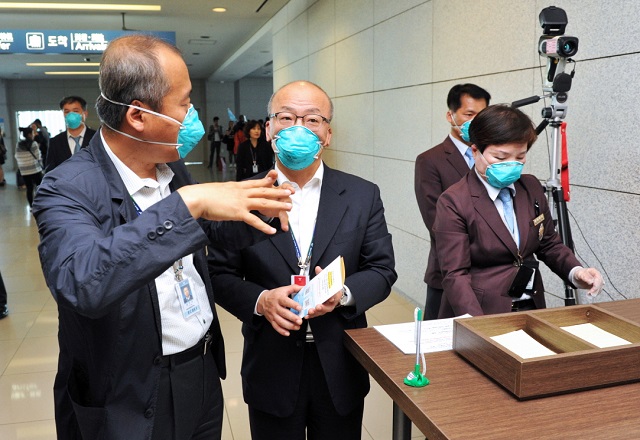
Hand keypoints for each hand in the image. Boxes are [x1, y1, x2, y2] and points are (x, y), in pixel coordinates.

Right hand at [177, 170, 291, 234]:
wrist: (198, 198)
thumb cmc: (205, 195)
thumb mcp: (220, 190)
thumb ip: (229, 193)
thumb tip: (229, 195)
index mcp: (238, 186)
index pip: (256, 182)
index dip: (268, 180)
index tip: (277, 178)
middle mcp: (242, 192)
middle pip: (265, 190)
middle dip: (279, 191)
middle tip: (291, 192)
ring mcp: (241, 202)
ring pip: (264, 202)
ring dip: (278, 205)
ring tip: (288, 208)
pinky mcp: (238, 212)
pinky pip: (254, 220)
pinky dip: (264, 226)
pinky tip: (272, 231)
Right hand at [257, 284, 303, 335]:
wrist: (262, 300)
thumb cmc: (274, 295)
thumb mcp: (283, 289)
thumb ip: (294, 288)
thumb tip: (303, 287)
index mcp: (279, 298)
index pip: (286, 301)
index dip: (293, 305)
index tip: (299, 308)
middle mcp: (275, 307)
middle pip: (284, 313)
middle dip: (292, 318)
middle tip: (300, 321)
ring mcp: (273, 314)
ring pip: (280, 322)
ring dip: (289, 326)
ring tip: (297, 327)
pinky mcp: (271, 320)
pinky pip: (276, 327)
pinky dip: (281, 331)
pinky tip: (288, 333)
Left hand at [258, 178, 294, 231]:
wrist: (260, 203)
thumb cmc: (265, 193)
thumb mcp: (265, 185)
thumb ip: (269, 178)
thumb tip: (274, 171)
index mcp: (278, 188)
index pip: (285, 185)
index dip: (288, 187)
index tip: (290, 190)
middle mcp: (282, 195)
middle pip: (287, 195)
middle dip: (288, 197)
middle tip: (290, 199)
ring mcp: (282, 204)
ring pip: (287, 206)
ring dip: (287, 210)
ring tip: (287, 214)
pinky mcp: (281, 212)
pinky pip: (284, 217)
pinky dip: (284, 222)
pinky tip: (285, 227)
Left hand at [305, 266, 340, 318]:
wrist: (333, 293)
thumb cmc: (330, 287)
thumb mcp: (328, 280)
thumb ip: (322, 274)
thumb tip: (317, 268)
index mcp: (335, 295)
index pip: (336, 297)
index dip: (333, 298)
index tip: (330, 298)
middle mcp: (332, 303)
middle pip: (328, 307)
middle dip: (322, 307)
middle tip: (317, 307)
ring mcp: (326, 308)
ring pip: (321, 312)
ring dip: (315, 312)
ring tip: (310, 311)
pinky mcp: (320, 311)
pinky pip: (316, 314)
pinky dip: (311, 315)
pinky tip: (306, 315)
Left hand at [574, 267, 604, 295]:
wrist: (577, 277)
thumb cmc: (579, 274)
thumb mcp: (580, 274)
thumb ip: (585, 277)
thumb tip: (591, 282)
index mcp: (594, 272)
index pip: (598, 279)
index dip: (596, 285)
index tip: (592, 290)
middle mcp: (597, 276)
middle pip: (600, 284)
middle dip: (596, 290)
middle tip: (590, 293)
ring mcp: (597, 281)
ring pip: (600, 288)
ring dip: (595, 292)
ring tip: (589, 294)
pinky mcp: (596, 286)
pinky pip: (598, 290)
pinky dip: (595, 293)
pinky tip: (590, 294)